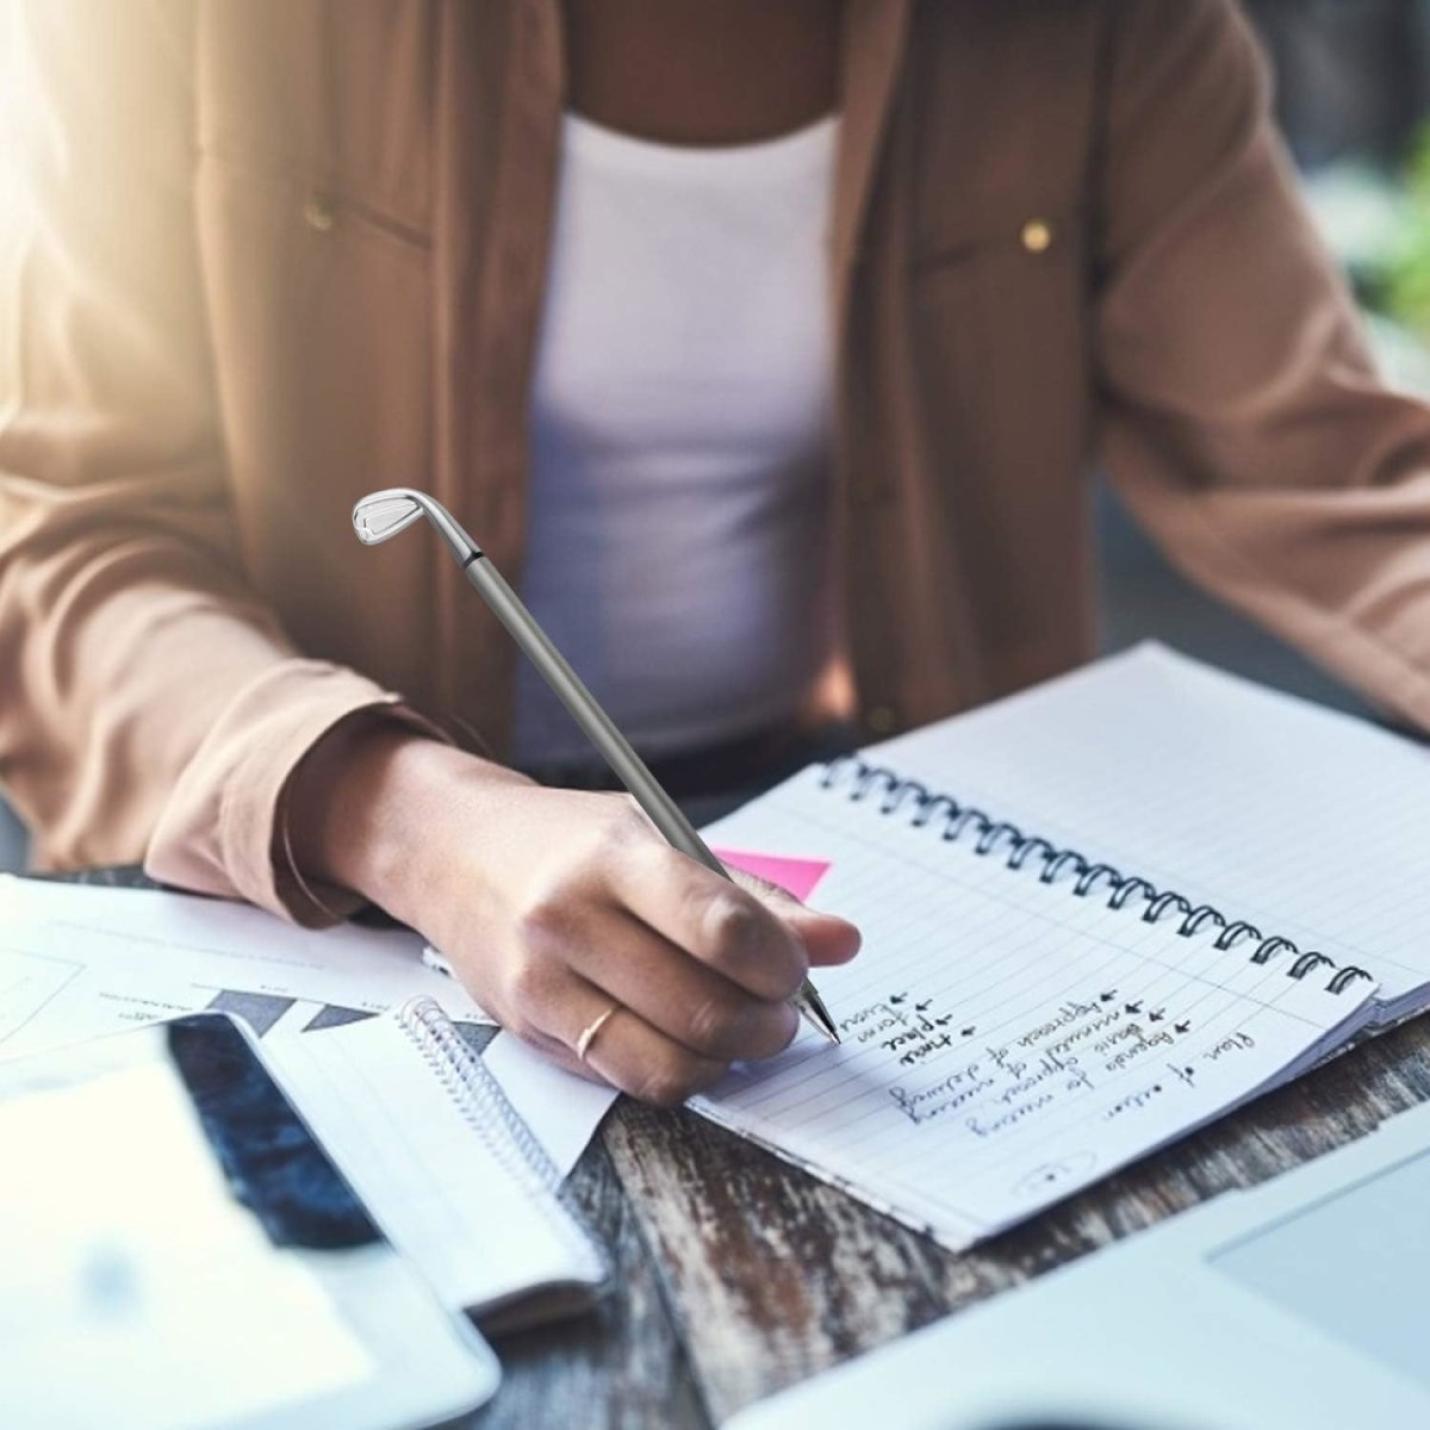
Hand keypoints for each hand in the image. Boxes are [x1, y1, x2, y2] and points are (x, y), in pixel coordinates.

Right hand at [290, 725, 860, 1104]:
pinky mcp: (529, 1032)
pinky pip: (626, 1080)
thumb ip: (752, 895)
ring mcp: (543, 984)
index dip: (781, 963)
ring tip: (739, 1030)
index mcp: (614, 857)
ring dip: (728, 1061)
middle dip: (768, 1024)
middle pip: (702, 1008)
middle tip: (781, 1010)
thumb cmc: (569, 840)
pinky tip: (685, 1038)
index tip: (796, 968)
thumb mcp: (658, 835)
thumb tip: (842, 943)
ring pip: (668, 1065)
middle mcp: (570, 920)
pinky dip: (677, 1072)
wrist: (451, 853)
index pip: (720, 927)